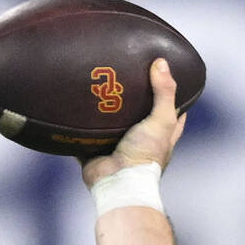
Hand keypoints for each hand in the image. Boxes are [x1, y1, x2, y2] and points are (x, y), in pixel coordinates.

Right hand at [80, 58, 187, 187]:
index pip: (173, 111)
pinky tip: (71, 106)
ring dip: (103, 110)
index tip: (162, 75)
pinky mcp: (94, 151)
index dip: (170, 94)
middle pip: (139, 115)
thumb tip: (161, 62)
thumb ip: (164, 93)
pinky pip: (84, 135)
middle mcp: (141, 140)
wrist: (117, 182)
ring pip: (110, 123)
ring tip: (94, 83)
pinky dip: (78, 124)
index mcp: (162, 135)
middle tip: (120, 75)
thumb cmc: (146, 154)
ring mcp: (117, 146)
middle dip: (131, 99)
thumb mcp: (162, 120)